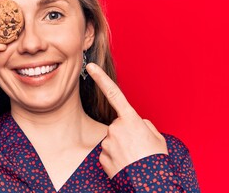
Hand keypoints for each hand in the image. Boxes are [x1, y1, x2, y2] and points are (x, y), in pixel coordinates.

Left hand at [86, 63, 167, 178]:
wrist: (151, 185)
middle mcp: (116, 128)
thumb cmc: (156, 160)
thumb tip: (136, 124)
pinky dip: (115, 158)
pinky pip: (107, 153)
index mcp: (131, 119)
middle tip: (137, 148)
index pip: (114, 93)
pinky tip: (124, 164)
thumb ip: (144, 125)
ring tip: (132, 158)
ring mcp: (107, 142)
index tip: (91, 66)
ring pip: (111, 140)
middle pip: (116, 126)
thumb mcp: (156, 137)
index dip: (101, 78)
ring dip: (120, 147)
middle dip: (124, 134)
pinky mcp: (101, 157)